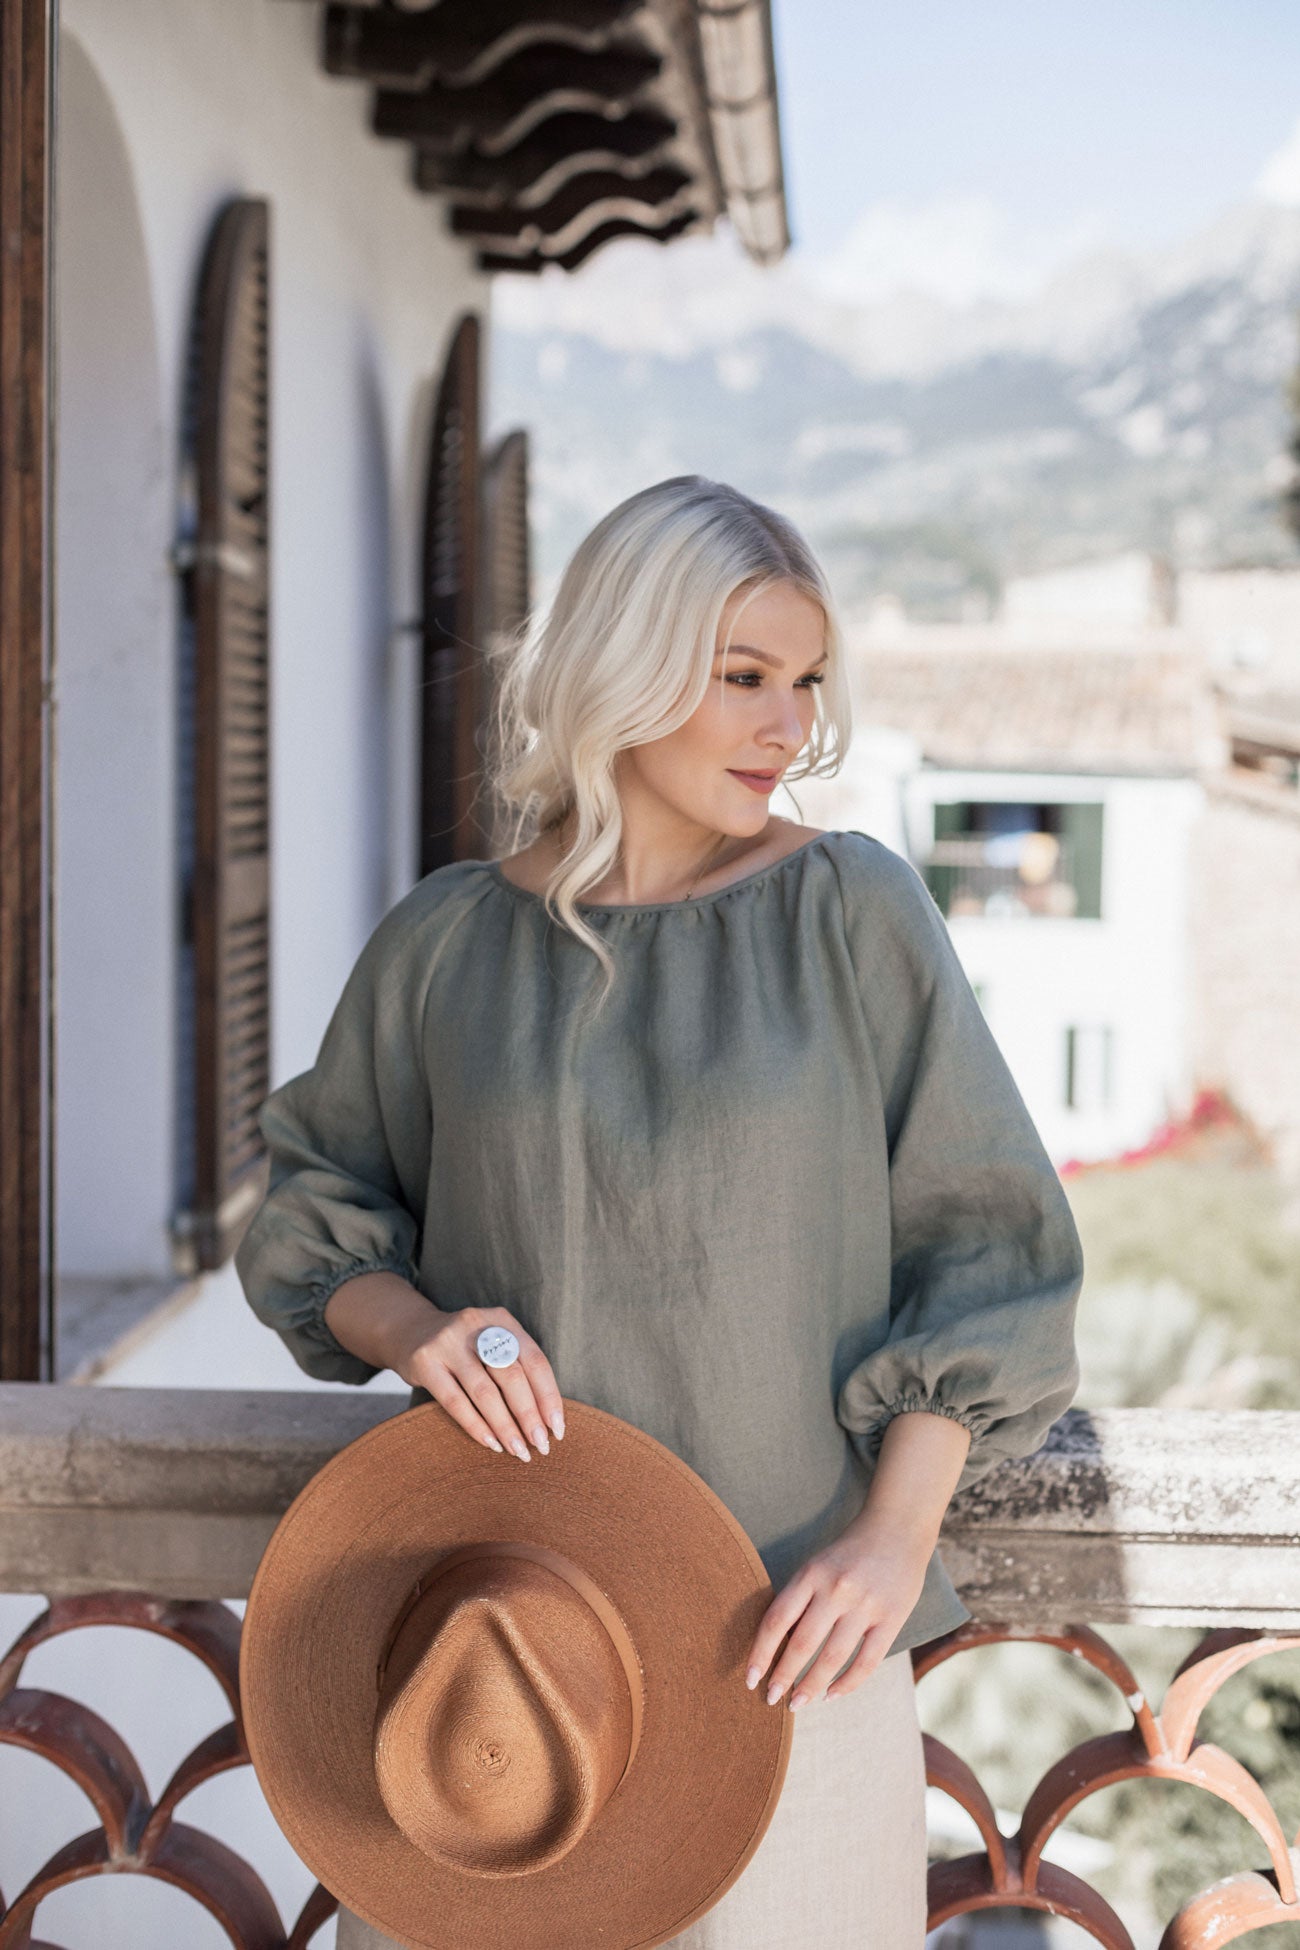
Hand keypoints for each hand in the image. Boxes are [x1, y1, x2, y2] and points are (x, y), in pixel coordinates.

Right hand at [392, 1302, 564, 1462]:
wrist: (410, 1333)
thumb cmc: (465, 1349)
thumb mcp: (492, 1344)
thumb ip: (517, 1368)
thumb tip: (548, 1418)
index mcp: (502, 1320)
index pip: (535, 1361)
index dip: (549, 1397)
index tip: (557, 1428)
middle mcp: (476, 1325)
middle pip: (512, 1376)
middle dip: (529, 1416)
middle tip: (541, 1446)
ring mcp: (448, 1342)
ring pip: (485, 1392)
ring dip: (505, 1427)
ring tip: (518, 1451)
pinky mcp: (425, 1362)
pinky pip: (455, 1401)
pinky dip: (476, 1426)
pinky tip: (491, 1443)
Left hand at [745, 1407, 972, 1707]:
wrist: (898, 1528)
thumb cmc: (849, 1552)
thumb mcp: (816, 1564)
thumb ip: (799, 1599)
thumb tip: (773, 1645)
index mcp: (811, 1574)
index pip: (776, 1621)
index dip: (760, 1654)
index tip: (750, 1679)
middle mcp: (836, 1590)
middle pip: (801, 1644)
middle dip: (783, 1677)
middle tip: (771, 1699)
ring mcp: (865, 1605)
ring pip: (832, 1658)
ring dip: (812, 1686)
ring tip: (798, 1703)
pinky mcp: (891, 1618)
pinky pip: (867, 1661)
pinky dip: (848, 1683)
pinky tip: (832, 1695)